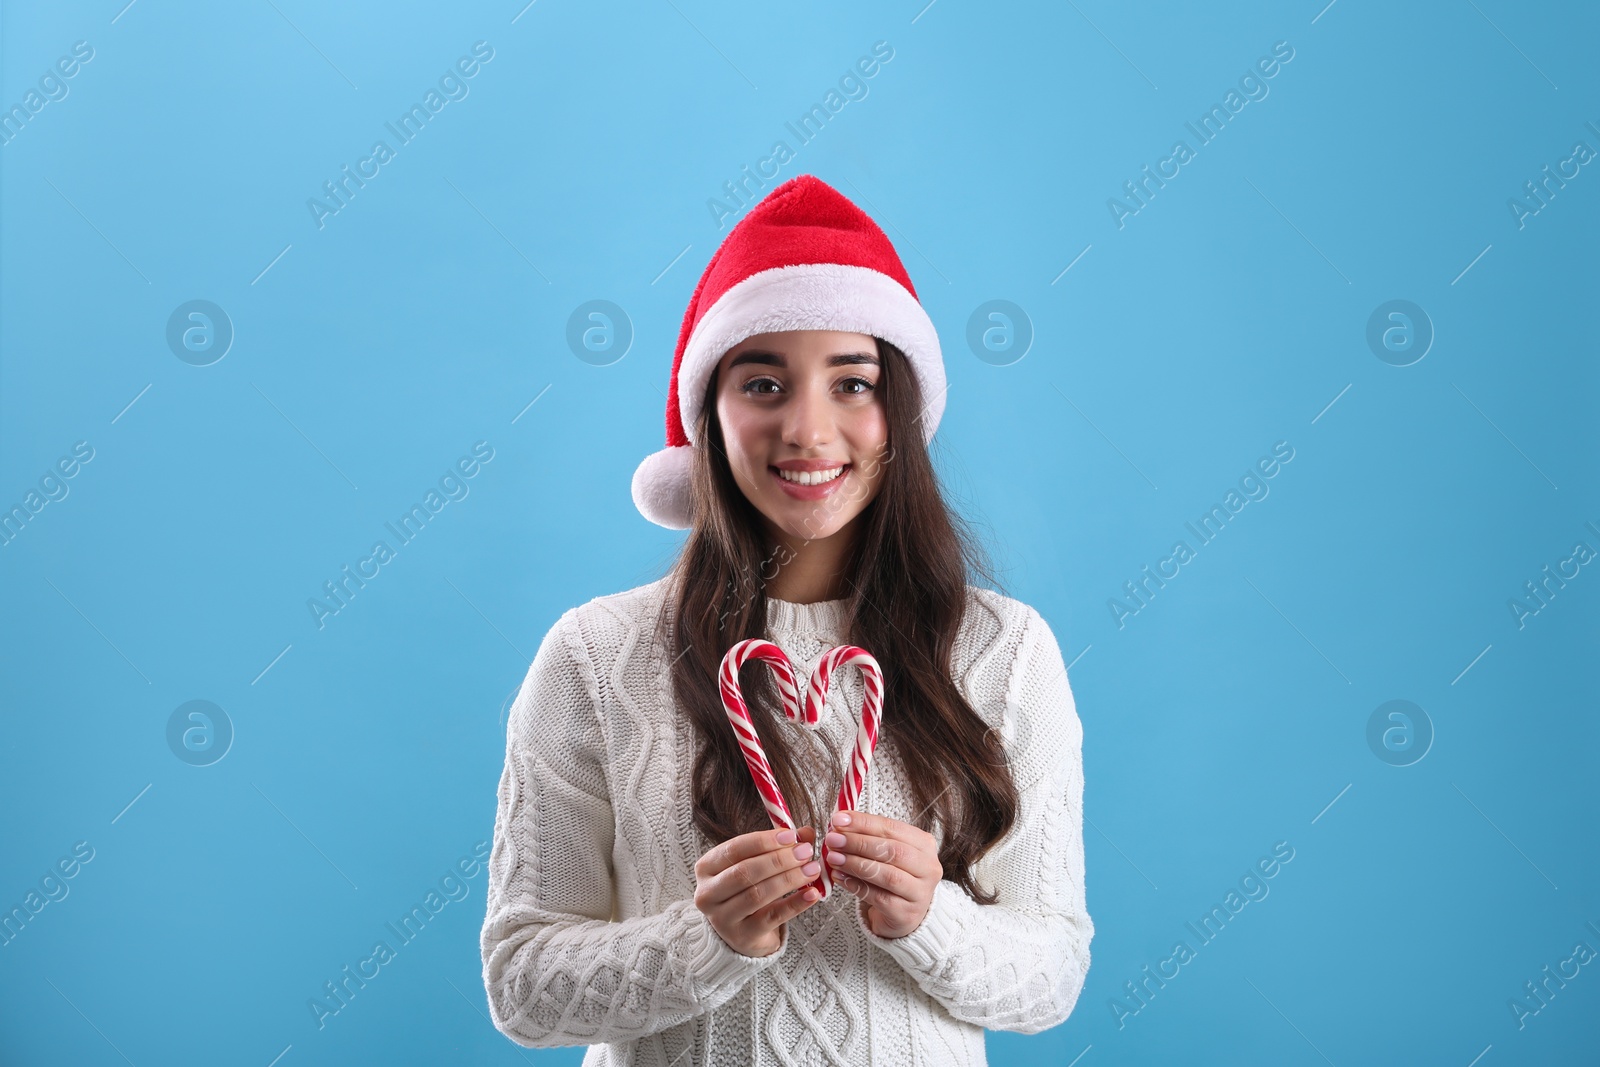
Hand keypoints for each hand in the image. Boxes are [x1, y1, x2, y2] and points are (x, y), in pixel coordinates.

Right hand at [693, 825, 822, 956]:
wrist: (741, 932)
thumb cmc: (745, 890)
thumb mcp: (755, 864)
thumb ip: (779, 847)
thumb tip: (806, 832)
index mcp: (706, 867)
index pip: (735, 849)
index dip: (764, 841)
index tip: (791, 836)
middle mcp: (708, 893)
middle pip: (745, 872)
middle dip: (779, 860)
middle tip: (805, 852)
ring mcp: (722, 918)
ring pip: (757, 894)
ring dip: (789, 879)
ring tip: (812, 869)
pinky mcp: (742, 936)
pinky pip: (772, 918)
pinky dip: (795, 904)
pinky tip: (812, 894)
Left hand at [824, 809, 941, 938]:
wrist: (905, 913)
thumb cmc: (894, 874)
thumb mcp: (887, 852)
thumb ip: (868, 837)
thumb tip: (839, 824)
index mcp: (924, 844)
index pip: (893, 828)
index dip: (864, 823)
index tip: (839, 819)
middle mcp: (928, 867)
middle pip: (893, 851)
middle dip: (858, 842)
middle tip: (833, 839)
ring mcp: (920, 893)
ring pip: (888, 875)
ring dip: (856, 864)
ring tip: (834, 858)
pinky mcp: (906, 914)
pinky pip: (879, 898)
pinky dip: (856, 886)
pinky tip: (840, 877)